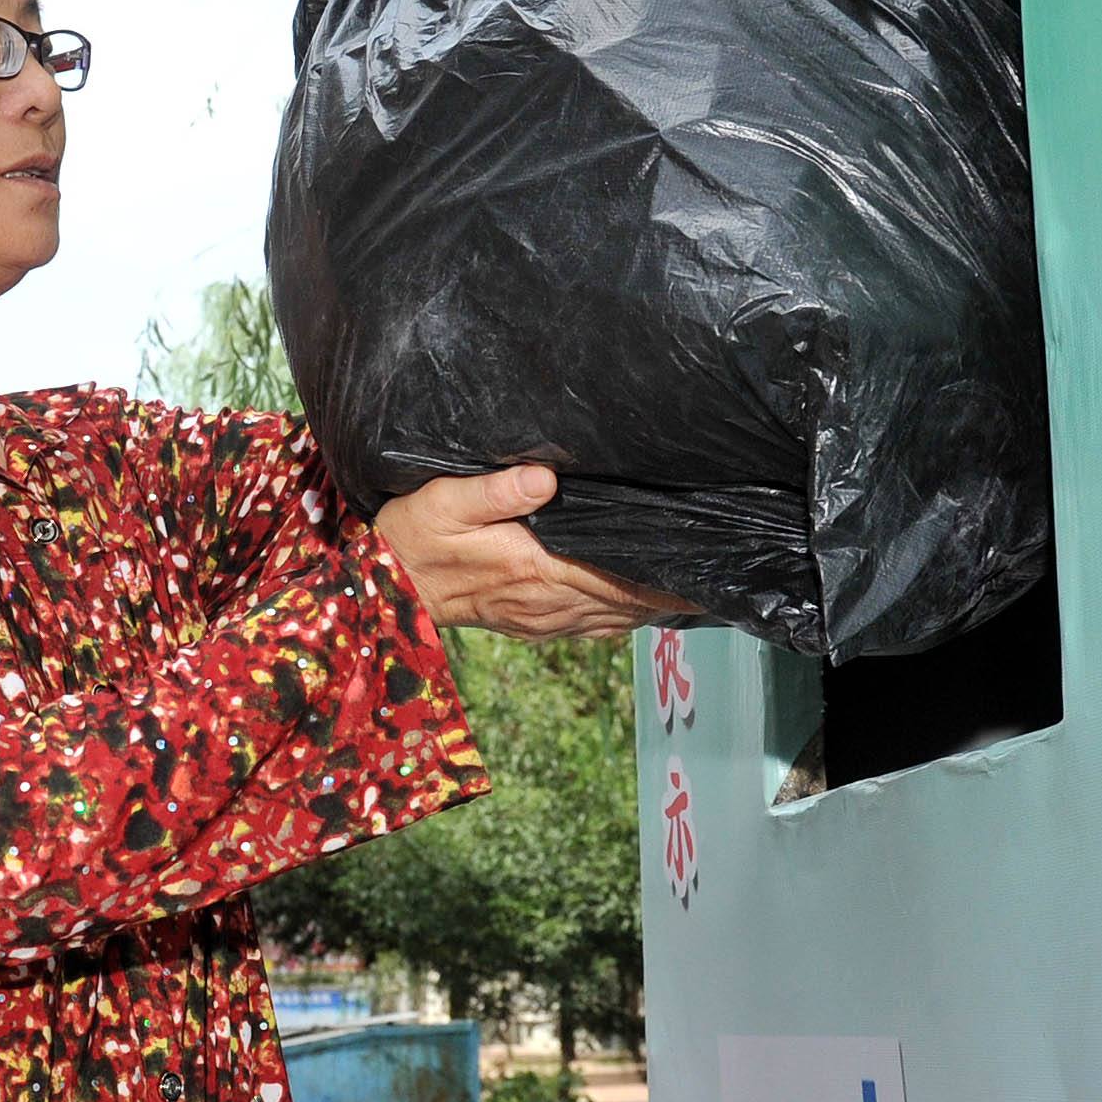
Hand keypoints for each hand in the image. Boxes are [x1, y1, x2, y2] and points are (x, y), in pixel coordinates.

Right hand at [373, 467, 685, 641]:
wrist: (384, 590)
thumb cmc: (413, 538)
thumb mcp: (443, 503)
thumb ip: (496, 491)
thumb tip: (546, 477)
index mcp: (536, 571)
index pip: (618, 578)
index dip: (663, 572)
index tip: (703, 560)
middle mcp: (548, 603)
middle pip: (629, 600)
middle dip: (672, 586)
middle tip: (718, 564)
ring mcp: (543, 619)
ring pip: (618, 616)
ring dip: (654, 602)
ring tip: (694, 581)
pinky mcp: (535, 623)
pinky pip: (596, 624)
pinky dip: (628, 613)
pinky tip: (646, 599)